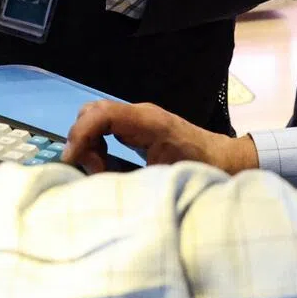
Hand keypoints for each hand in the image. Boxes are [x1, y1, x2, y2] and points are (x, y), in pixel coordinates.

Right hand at [62, 100, 259, 175]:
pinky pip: (106, 128)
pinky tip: (105, 166)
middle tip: (88, 169)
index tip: (70, 161)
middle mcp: (139, 113)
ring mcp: (138, 118)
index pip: (101, 114)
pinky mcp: (138, 128)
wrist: (225, 161)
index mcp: (146, 121)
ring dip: (89, 143)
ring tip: (99, 170)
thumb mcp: (161, 178)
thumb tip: (91, 186)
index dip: (80, 135)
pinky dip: (97, 144)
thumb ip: (125, 178)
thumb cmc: (199, 169)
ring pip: (97, 118)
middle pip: (94, 111)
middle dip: (81, 139)